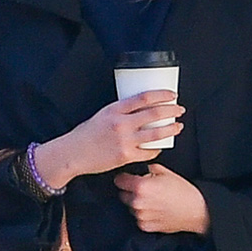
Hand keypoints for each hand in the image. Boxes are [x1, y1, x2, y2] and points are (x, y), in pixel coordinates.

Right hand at [33, 91, 183, 188]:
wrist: (72, 154)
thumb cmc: (84, 135)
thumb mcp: (101, 115)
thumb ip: (120, 112)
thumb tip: (140, 110)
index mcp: (115, 110)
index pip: (145, 97)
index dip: (162, 94)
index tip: (172, 94)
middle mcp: (121, 124)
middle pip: (155, 113)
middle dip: (172, 110)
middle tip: (179, 110)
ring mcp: (124, 141)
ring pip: (156, 133)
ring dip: (171, 129)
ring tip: (178, 126)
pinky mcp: (125, 156)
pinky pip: (148, 152)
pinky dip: (157, 149)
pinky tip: (161, 146)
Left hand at [114, 164, 209, 234]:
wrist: (196, 210)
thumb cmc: (184, 191)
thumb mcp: (166, 173)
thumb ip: (150, 169)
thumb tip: (143, 169)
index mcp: (141, 187)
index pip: (119, 181)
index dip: (124, 178)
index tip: (126, 179)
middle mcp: (137, 202)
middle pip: (123, 195)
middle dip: (131, 191)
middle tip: (146, 190)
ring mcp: (141, 216)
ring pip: (131, 207)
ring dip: (138, 204)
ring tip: (154, 201)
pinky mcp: (145, 226)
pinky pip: (139, 218)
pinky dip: (145, 215)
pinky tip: (156, 211)